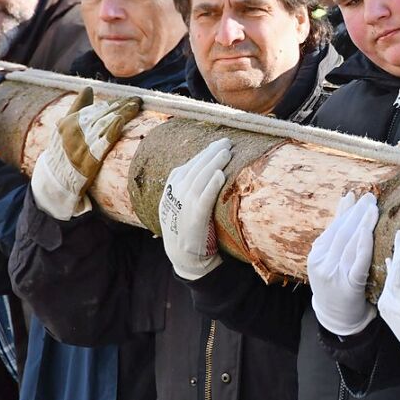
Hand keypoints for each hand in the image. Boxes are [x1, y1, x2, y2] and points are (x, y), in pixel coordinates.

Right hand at [31, 88, 141, 220]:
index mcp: (68, 123)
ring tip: (135, 106)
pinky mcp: (87, 163)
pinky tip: (120, 122)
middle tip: (137, 100)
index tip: (128, 98)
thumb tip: (88, 88)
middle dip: (121, 107)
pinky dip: (111, 131)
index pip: (95, 109)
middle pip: (102, 116)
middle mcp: (73, 134)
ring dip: (121, 115)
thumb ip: (77, 107)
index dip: (113, 103)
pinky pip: (101, 145)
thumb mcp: (65, 127)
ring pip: (103, 127)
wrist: (55, 180)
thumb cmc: (64, 150)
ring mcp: (80, 148)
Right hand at [159, 138, 231, 279]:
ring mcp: (183, 206)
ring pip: (200, 179)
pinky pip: (203, 199)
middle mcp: (175, 195)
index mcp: (171, 189)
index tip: (219, 143)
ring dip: (214, 163)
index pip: (189, 165)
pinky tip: (221, 175)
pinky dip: (211, 186)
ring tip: (227, 152)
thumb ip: (190, 186)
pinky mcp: (194, 219)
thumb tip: (209, 168)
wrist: (184, 257)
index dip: (205, 153)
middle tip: (227, 142)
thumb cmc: (188, 228)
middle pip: (196, 168)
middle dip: (212, 153)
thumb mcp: (182, 203)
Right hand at [308, 191, 378, 335]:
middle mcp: (322, 264)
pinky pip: (357, 262)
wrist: (337, 318)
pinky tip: (369, 232)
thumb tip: (347, 198)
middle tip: (370, 198)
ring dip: (363, 224)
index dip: (347, 211)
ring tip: (373, 209)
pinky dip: (363, 245)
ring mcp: (334, 275)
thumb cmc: (336, 283)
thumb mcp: (330, 258)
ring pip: (349, 244)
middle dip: (357, 213)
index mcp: (316, 256)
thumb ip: (338, 230)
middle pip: (342, 233)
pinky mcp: (348, 285)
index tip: (359, 196)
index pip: (334, 228)